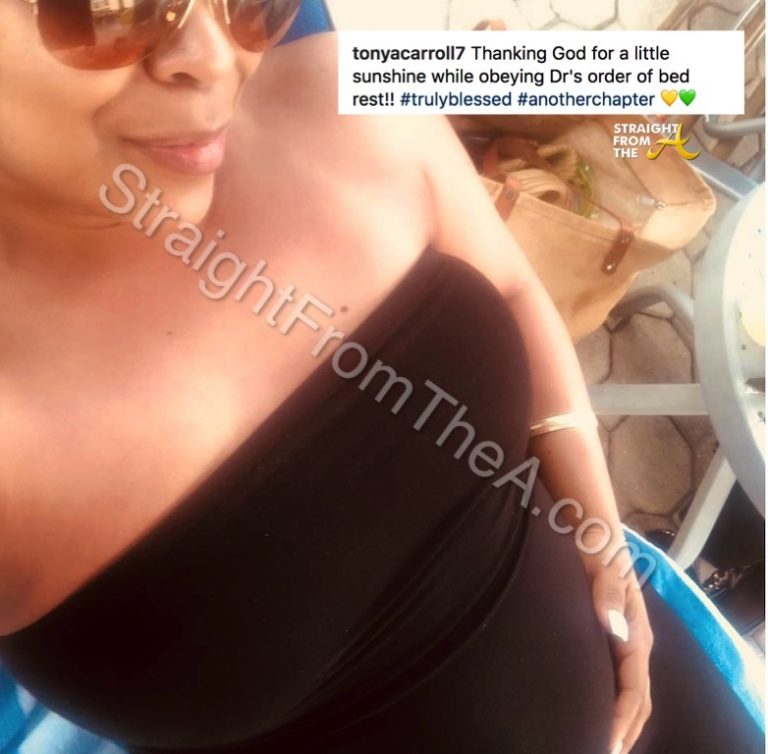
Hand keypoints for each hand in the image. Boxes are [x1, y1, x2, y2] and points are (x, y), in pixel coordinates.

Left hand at [581, 548, 653, 753]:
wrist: (591, 532)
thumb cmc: (595, 552)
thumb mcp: (600, 568)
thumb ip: (605, 596)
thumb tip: (614, 630)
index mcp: (636, 635)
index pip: (634, 691)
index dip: (621, 722)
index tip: (606, 746)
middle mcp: (634, 644)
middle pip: (637, 700)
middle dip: (624, 731)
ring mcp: (623, 642)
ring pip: (628, 692)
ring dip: (620, 721)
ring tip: (601, 745)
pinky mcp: (610, 637)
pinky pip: (616, 679)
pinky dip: (611, 704)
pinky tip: (594, 712)